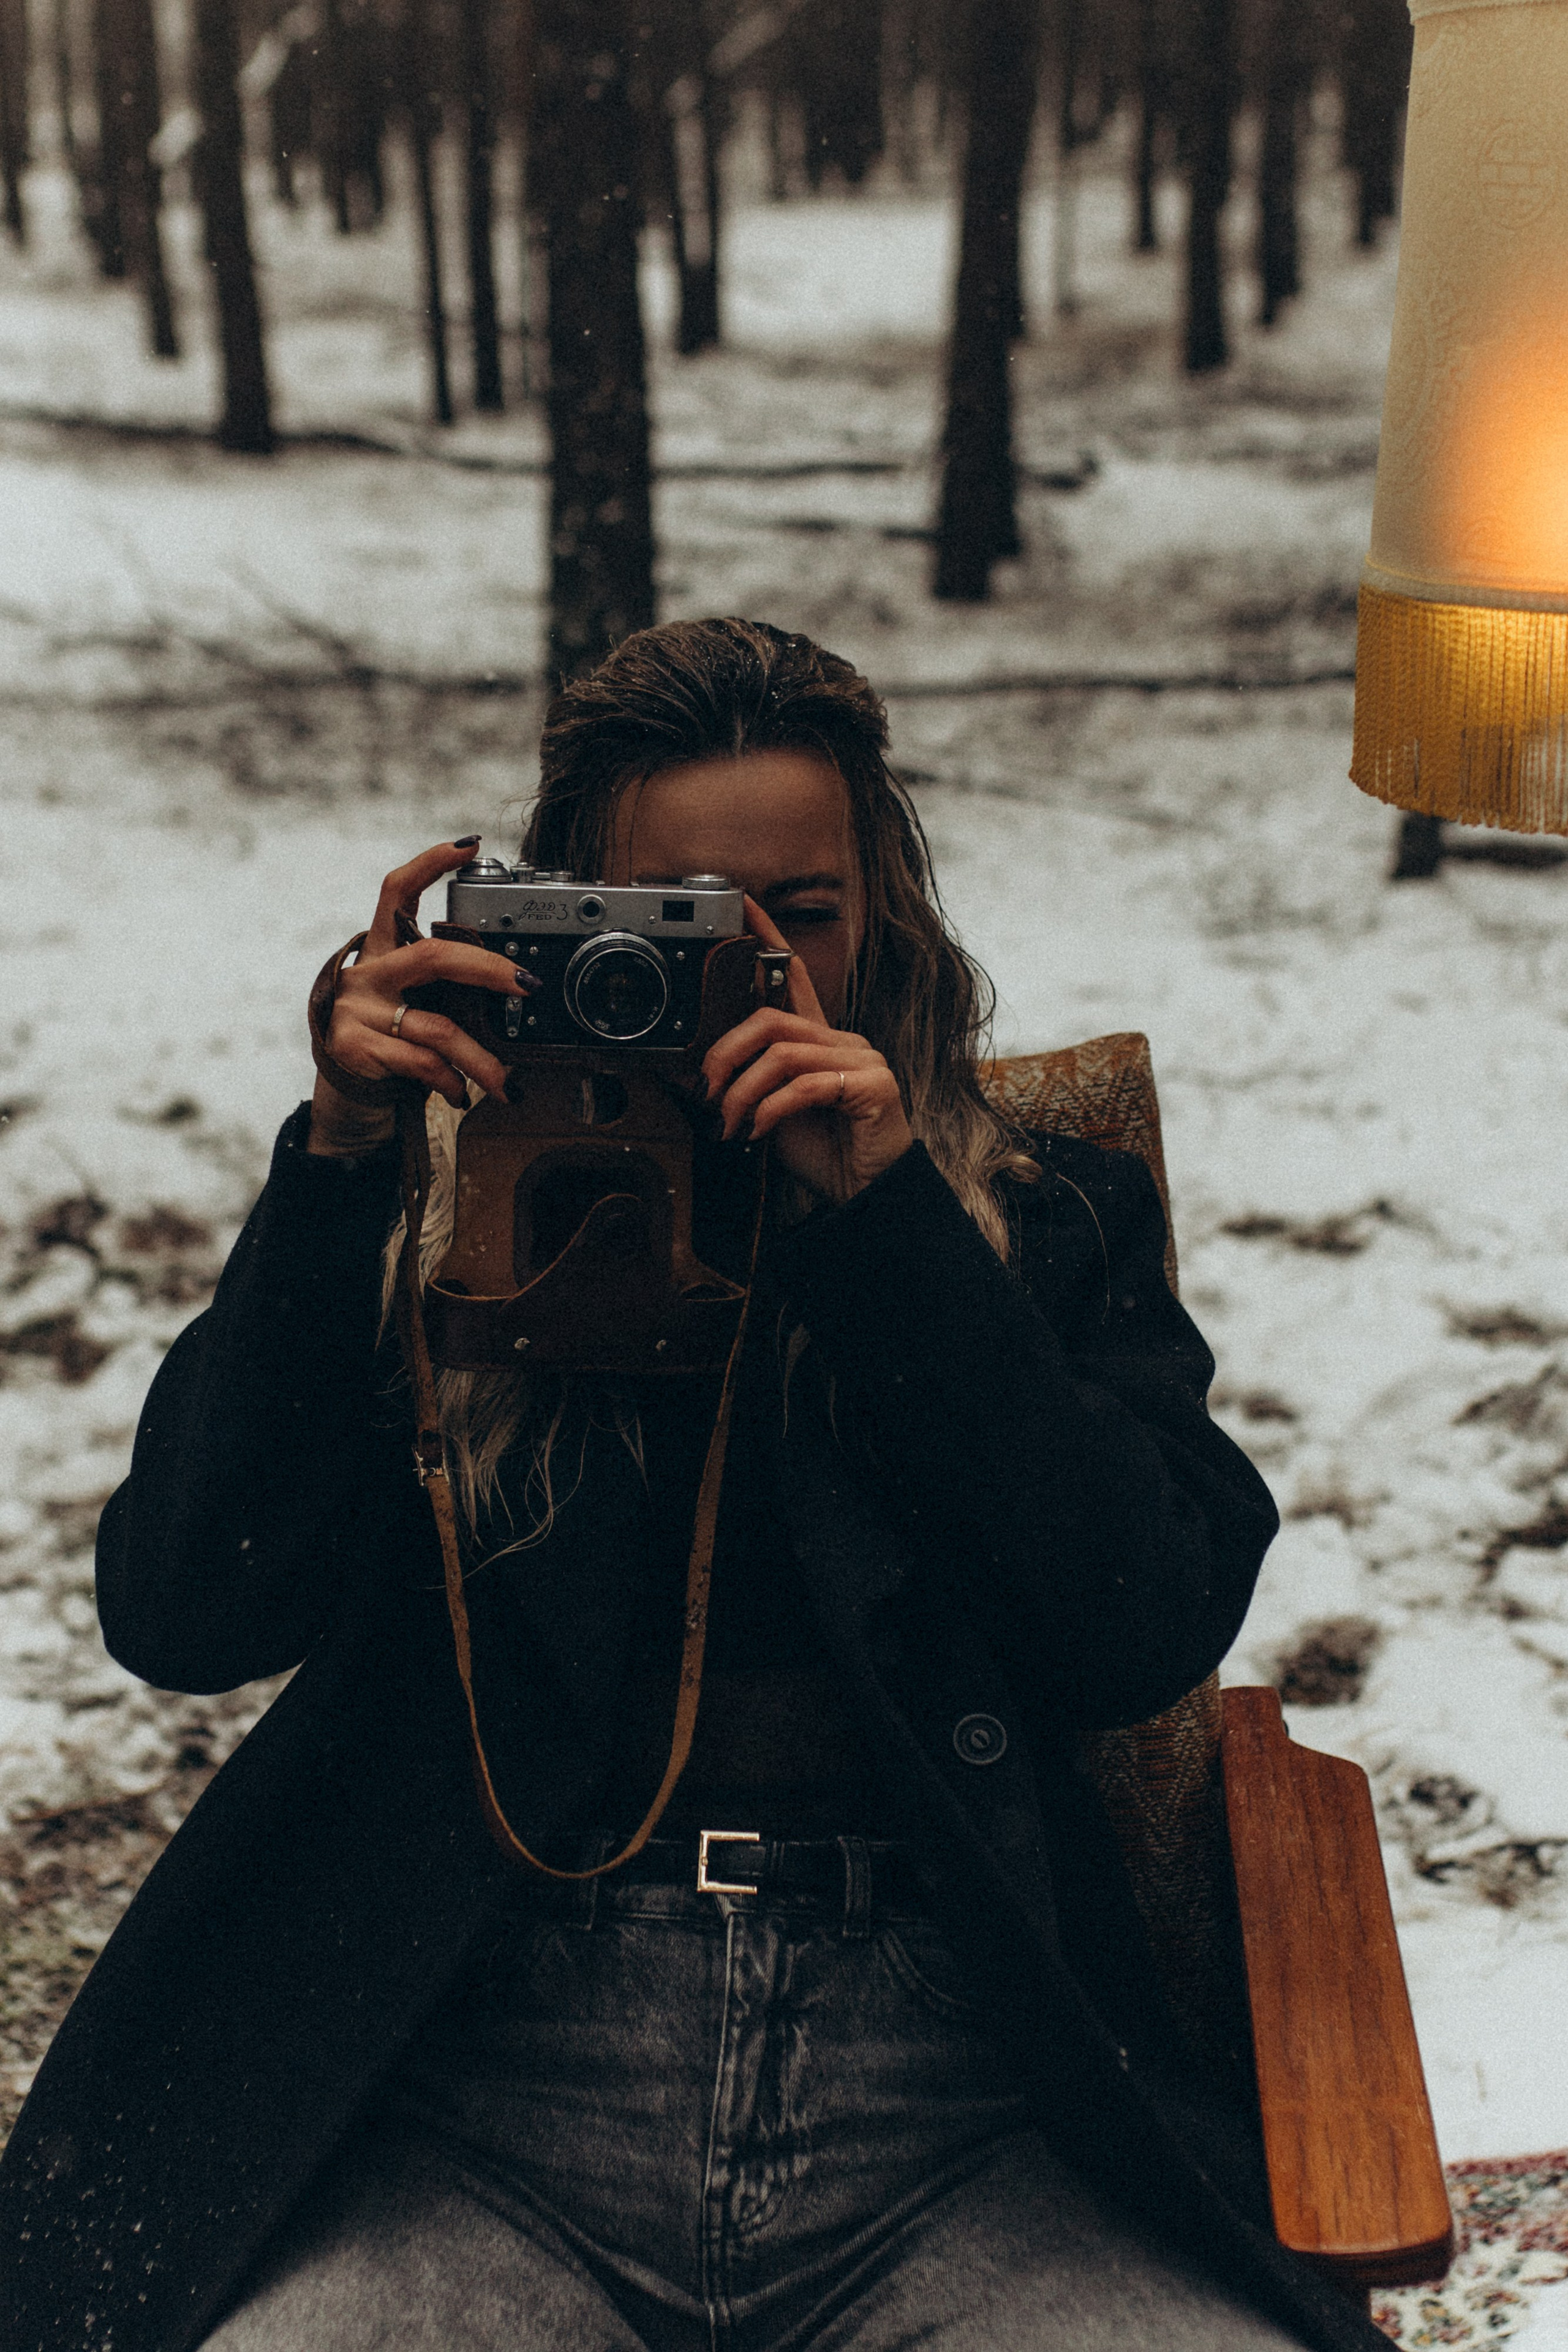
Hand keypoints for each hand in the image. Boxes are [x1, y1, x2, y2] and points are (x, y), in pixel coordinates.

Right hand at [308, 841, 530, 1155]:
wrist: (348, 1091)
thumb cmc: (392, 1038)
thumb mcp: (413, 1000)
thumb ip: (443, 985)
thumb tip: (514, 984)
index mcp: (381, 949)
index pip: (398, 891)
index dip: (431, 864)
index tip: (468, 847)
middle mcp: (367, 972)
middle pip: (434, 956)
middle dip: (489, 969)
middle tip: (527, 984)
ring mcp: (359, 1009)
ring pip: (439, 1028)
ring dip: (481, 1060)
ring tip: (506, 1083)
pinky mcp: (355, 1046)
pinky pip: (422, 1061)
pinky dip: (451, 1080)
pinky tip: (461, 1092)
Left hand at [701, 896, 913, 1203]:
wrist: (864, 1196)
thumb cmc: (823, 1153)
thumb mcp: (767, 1114)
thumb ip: (742, 1088)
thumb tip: (690, 1076)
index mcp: (819, 1041)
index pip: (792, 976)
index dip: (768, 937)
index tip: (742, 905)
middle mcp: (842, 1041)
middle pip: (770, 1018)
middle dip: (726, 1053)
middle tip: (707, 1092)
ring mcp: (862, 1060)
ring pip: (783, 1052)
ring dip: (743, 1091)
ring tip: (732, 1123)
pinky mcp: (873, 1087)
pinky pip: (807, 1085)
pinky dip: (771, 1110)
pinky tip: (759, 1132)